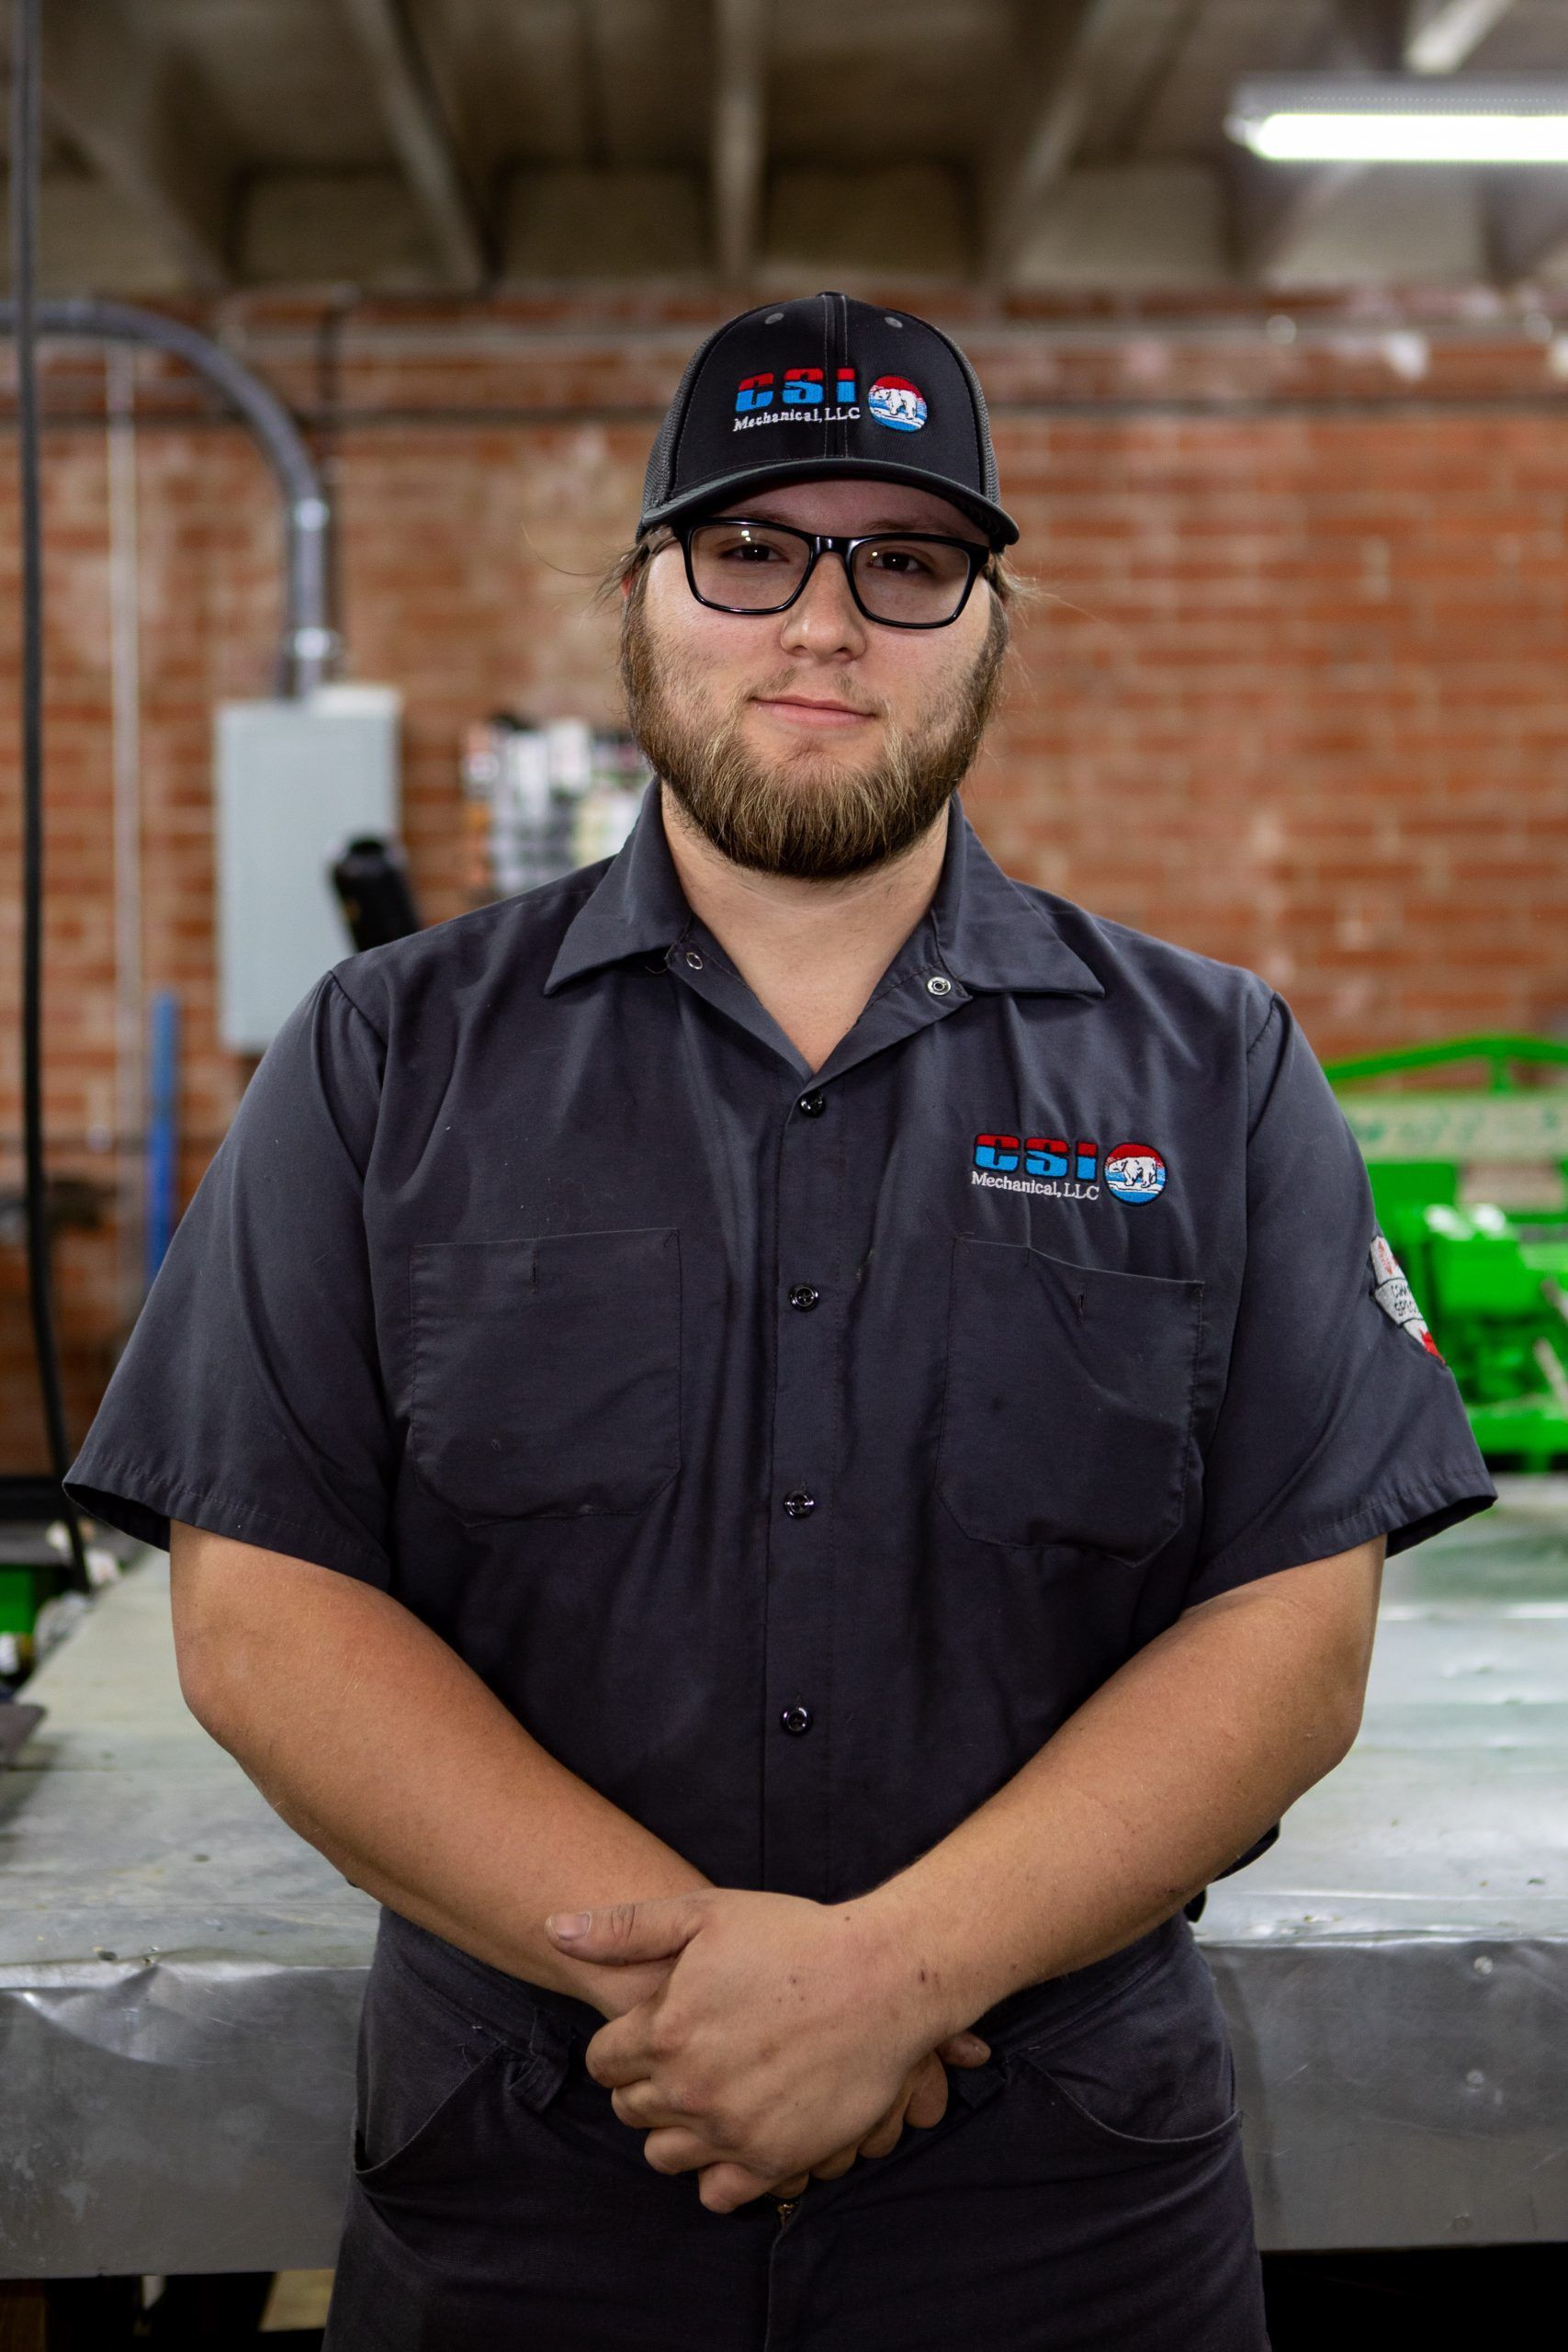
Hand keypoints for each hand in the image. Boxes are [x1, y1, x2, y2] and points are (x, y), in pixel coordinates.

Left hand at [544, 1888, 970, 2210]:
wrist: (881, 1979)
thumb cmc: (793, 1938)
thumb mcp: (704, 1914)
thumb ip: (623, 1928)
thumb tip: (553, 1928)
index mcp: (662, 2031)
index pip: (603, 2065)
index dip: (625, 2046)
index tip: (656, 2030)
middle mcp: (688, 2089)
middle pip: (630, 2111)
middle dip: (647, 2086)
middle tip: (688, 2058)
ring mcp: (730, 2131)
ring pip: (664, 2156)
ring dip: (676, 2131)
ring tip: (710, 2096)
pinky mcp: (773, 2160)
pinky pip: (717, 2194)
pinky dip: (717, 2173)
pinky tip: (736, 2134)